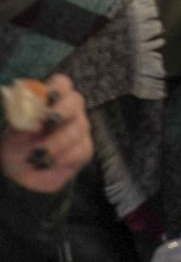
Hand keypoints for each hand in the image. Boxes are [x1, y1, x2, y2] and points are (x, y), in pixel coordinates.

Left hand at [0, 75, 92, 195]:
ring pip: (78, 128)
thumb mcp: (14, 132)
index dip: (57, 88)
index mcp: (52, 101)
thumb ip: (23, 118)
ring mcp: (79, 129)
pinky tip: (49, 163)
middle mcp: (69, 111)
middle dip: (62, 111)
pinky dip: (63, 158)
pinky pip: (82, 149)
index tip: (48, 96)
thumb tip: (31, 111)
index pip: (62, 84)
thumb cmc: (17, 147)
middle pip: (76, 101)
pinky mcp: (84, 150)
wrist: (22, 177)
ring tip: (37, 156)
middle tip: (49, 122)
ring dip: (55, 143)